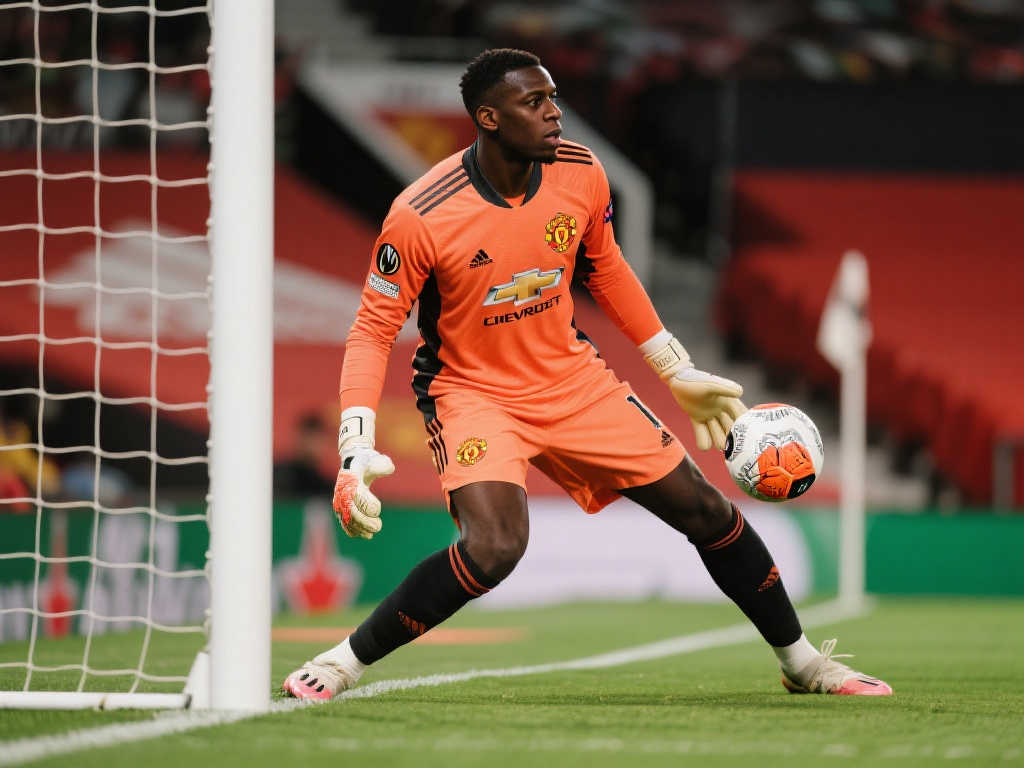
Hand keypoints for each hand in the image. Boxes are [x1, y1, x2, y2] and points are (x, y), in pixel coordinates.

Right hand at [333, 408, 393, 538]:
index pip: (356, 496)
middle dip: (364, 522)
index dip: (367, 505)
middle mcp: (342, 491)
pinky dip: (353, 530)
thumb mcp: (376, 459)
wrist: (354, 462)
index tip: (378, 509)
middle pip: (350, 511)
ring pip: (346, 519)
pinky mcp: (340, 507)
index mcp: (350, 479)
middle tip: (378, 526)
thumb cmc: (367, 461)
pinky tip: (365, 535)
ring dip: (359, 528)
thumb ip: (383, 465)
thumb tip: (389, 469)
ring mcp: (339, 500)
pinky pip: (344, 521)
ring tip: (372, 533)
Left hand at [643, 334, 746, 450]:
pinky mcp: (698, 418)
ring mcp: (710, 415)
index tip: (746, 439)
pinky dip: (703, 441)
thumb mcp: (710, 384)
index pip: (741, 417)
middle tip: (728, 445)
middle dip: (731, 438)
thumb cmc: (695, 379)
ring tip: (716, 442)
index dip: (744, 427)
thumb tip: (740, 391)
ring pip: (717, 434)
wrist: (677, 379)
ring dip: (717, 439)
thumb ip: (724, 388)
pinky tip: (703, 445)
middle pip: (731, 429)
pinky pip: (703, 433)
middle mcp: (721, 410)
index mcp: (728, 401)